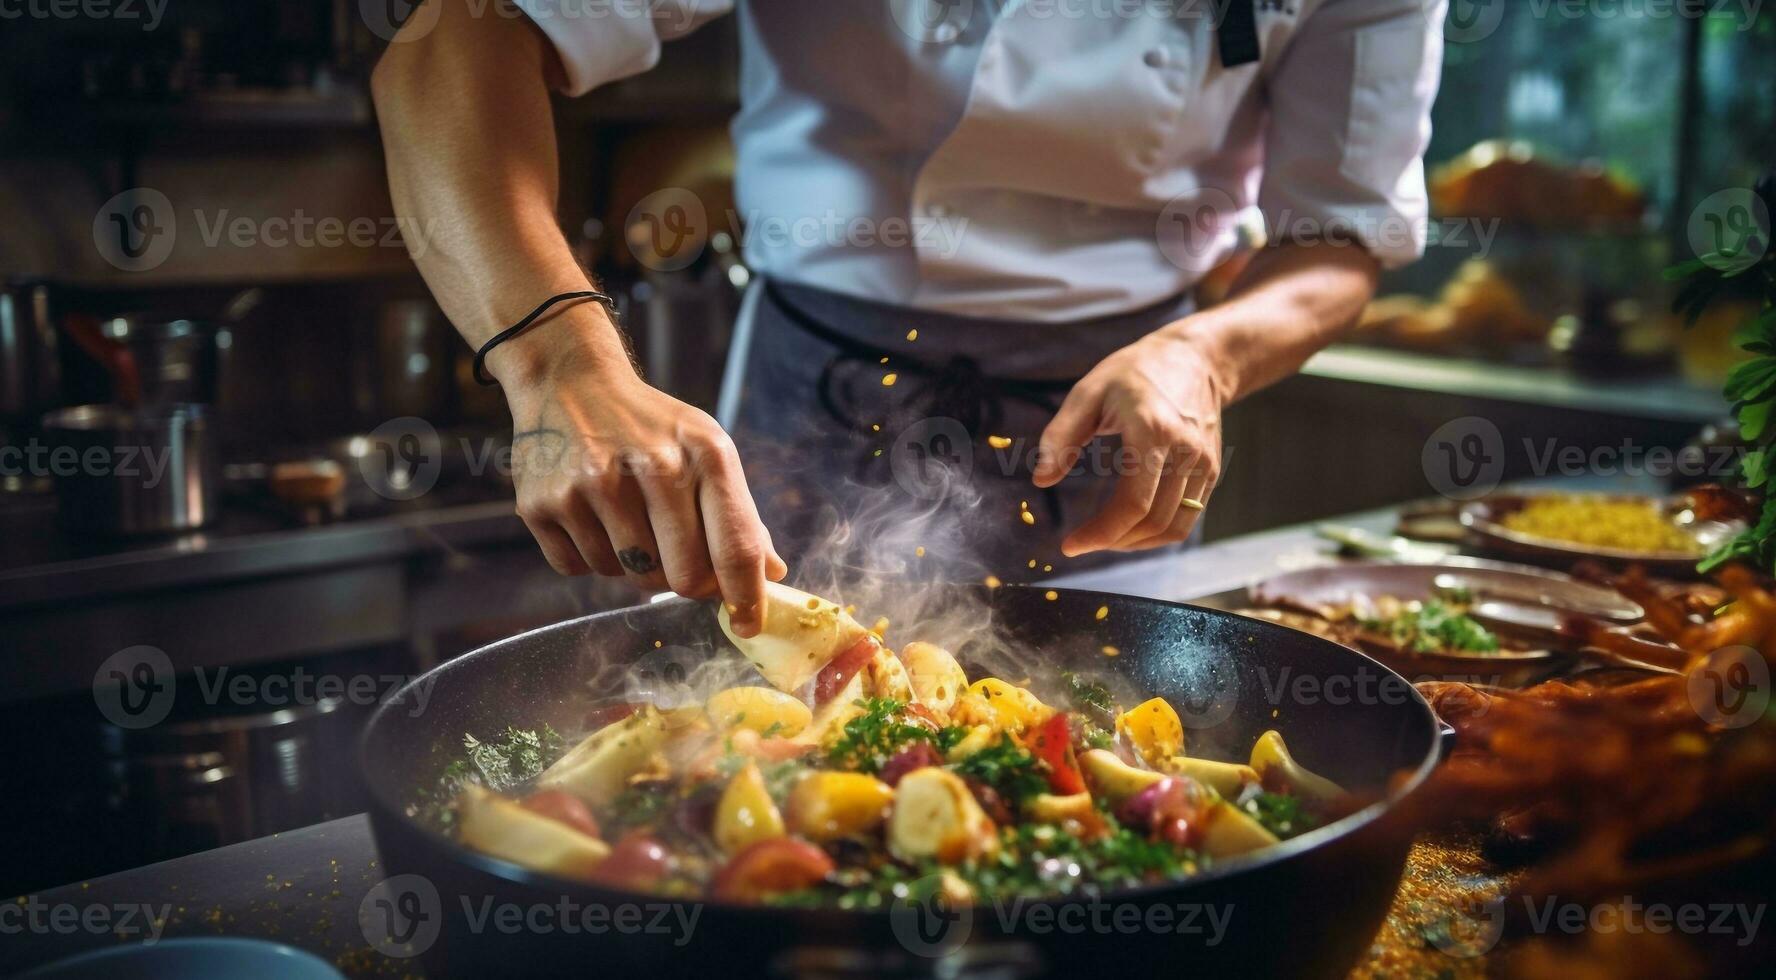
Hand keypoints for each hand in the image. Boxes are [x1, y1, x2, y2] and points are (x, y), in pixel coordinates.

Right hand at [491, 316, 787, 635]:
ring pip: (631, 578)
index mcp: (704, 452)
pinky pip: (581, 569)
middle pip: (683, 577)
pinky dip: (591, 557)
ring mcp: (592, 485)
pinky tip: (590, 515)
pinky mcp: (544, 503)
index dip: (746, 597)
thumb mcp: (705, 448)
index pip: (735, 547)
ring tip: (626, 517)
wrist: (569, 381)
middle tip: (675, 556)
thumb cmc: (650, 425)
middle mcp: (651, 466)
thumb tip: (773, 572)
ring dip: (635, 565)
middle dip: (684, 580)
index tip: (748, 624)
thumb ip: (738, 513)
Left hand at [1034, 328, 1229, 555]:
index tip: (1070, 544)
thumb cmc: (1135, 372)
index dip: (1101, 533)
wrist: (1195, 358)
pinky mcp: (1211, 471)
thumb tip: (1041, 479)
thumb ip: (1061, 436)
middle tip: (1082, 542)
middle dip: (1113, 542)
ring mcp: (1203, 464)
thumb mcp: (1088, 392)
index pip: (1133, 504)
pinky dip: (1158, 533)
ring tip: (1105, 539)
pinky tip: (1131, 528)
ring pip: (1174, 528)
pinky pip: (1188, 518)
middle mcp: (1185, 452)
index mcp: (1152, 431)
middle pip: (1153, 522)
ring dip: (1136, 544)